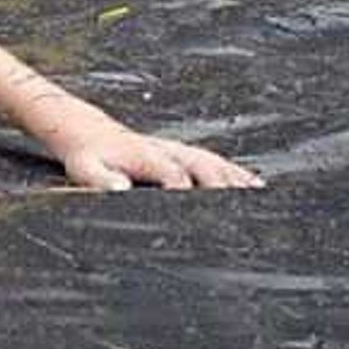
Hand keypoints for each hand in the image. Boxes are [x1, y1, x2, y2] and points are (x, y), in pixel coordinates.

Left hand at [45, 121, 264, 192]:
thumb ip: (101, 179)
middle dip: (226, 189)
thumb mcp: (85, 168)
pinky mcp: (186, 153)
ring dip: (239, 181)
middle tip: (249, 212)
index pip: (175, 176)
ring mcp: (181, 151)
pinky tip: (257, 186)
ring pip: (217, 165)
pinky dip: (238, 174)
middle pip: (207, 169)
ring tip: (263, 199)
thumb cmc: (88, 155)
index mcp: (148, 156)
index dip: (188, 194)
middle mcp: (171, 151)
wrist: (90, 132)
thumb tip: (121, 189)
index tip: (203, 217)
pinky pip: (218, 163)